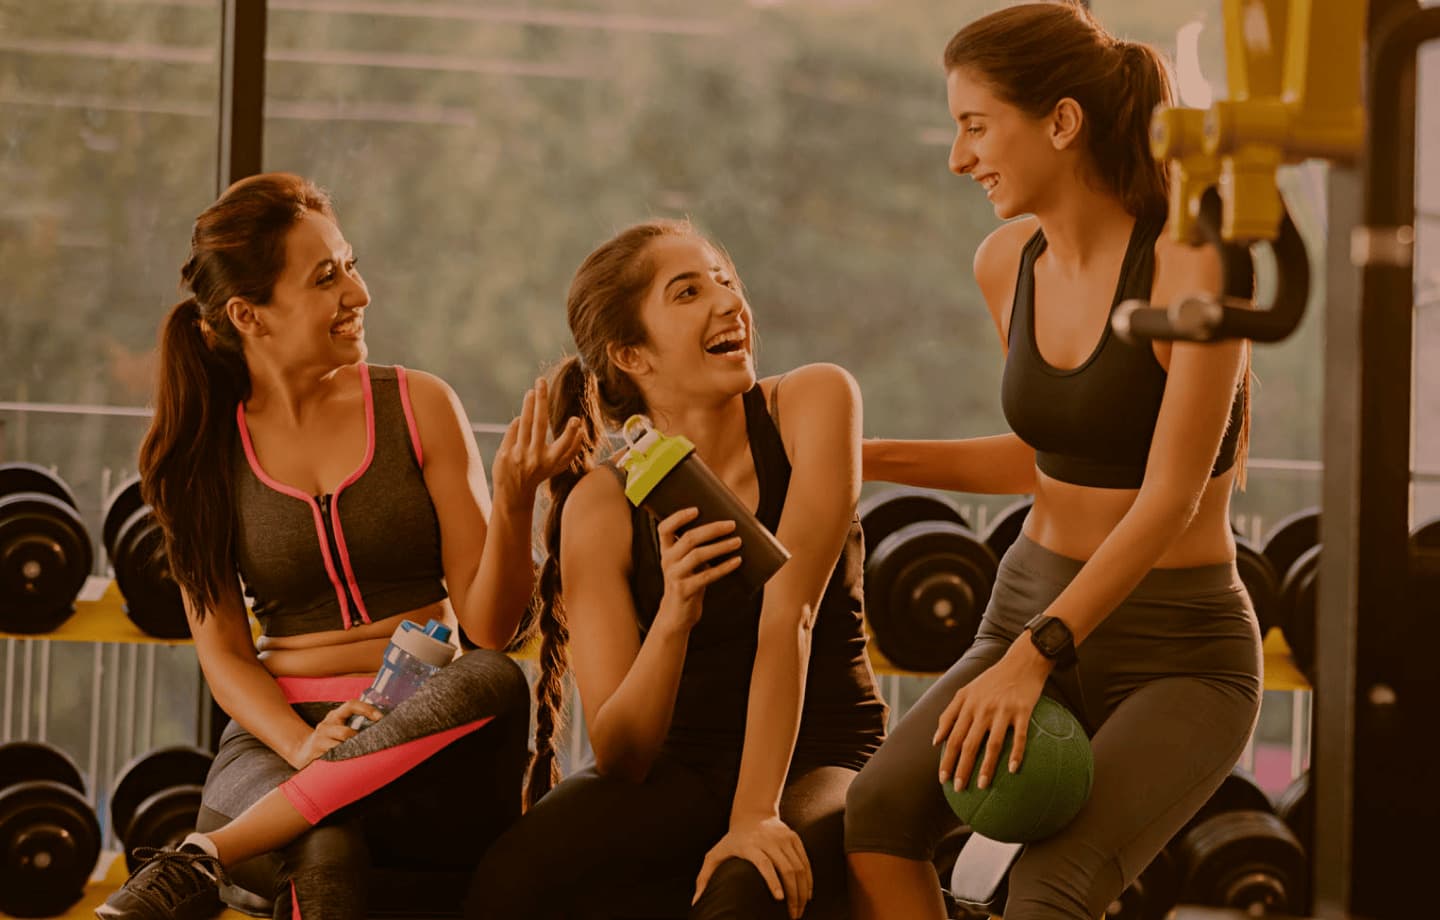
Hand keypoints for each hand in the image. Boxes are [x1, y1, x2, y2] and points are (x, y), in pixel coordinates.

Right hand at [287, 698, 383, 768]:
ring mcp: (319, 738)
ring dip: (350, 753)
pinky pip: (331, 757)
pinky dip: (341, 760)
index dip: (367, 709)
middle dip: (359, 742)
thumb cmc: (329, 739)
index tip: (381, 718)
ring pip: (339, 747)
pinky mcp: (315, 752)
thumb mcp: (339, 728)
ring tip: (359, 757)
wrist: (302, 750)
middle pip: (346, 732)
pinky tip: (347, 764)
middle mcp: (327, 724)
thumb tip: (382, 729)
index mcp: (336, 715)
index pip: (351, 705)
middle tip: (371, 747)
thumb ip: (355, 726)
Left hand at [492, 377, 584, 505]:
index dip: (571, 434)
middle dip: (541, 401)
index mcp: (552, 461)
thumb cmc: (540, 474)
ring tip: (532, 391)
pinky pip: (513, 430)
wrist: (514, 493)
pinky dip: (518, 422)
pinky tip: (522, 419)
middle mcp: (535, 458)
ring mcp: (519, 455)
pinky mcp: (505, 453)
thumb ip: (571, 450)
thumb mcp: (558, 467)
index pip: (564, 446)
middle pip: (539, 424)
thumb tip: (580, 429)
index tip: (575, 421)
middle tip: (541, 381)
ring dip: (528, 404)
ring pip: (524, 423)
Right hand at [655, 507, 742, 630]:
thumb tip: (726, 530)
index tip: (696, 509)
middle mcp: (667, 562)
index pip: (664, 528)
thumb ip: (695, 549)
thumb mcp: (685, 565)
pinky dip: (724, 567)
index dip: (678, 517)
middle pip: (688, 539)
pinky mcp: (685, 591)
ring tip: (738, 541)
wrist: (676, 616)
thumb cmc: (687, 583)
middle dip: (712, 529)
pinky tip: (737, 561)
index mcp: (666, 551)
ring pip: (698, 555)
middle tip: (731, 524)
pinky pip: (707, 576)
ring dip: (720, 546)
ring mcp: (675, 576)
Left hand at [692, 815, 811, 918]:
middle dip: (792, 895)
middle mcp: (769, 841)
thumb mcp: (714, 855)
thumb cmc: (731, 841)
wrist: (752, 814)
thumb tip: (696, 902)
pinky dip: (808, 880)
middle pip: (787, 868)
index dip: (773, 881)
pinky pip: (805, 861)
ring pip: (799, 866)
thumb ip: (704, 878)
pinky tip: (807, 896)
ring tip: (799, 910)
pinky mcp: (794, 838)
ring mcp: (784, 838)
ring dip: (802, 891)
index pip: (764, 863)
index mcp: (749, 845)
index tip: (779, 899)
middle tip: (792, 916)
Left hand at [934, 634, 1052, 791]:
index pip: (953, 738)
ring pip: (992, 744)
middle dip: (961, 768)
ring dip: (986, 767)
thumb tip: (936, 741)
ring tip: (982, 786)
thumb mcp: (965, 691)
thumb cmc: (992, 680)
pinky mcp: (1022, 711)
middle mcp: (982, 709)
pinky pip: (1019, 737)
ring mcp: (1002, 710)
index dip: (946, 759)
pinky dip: (1016, 754)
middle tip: (958, 789)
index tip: (942, 779)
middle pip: (968, 744)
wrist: (1021, 662)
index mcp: (967, 705)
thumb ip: (949, 714)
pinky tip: (1012, 770)